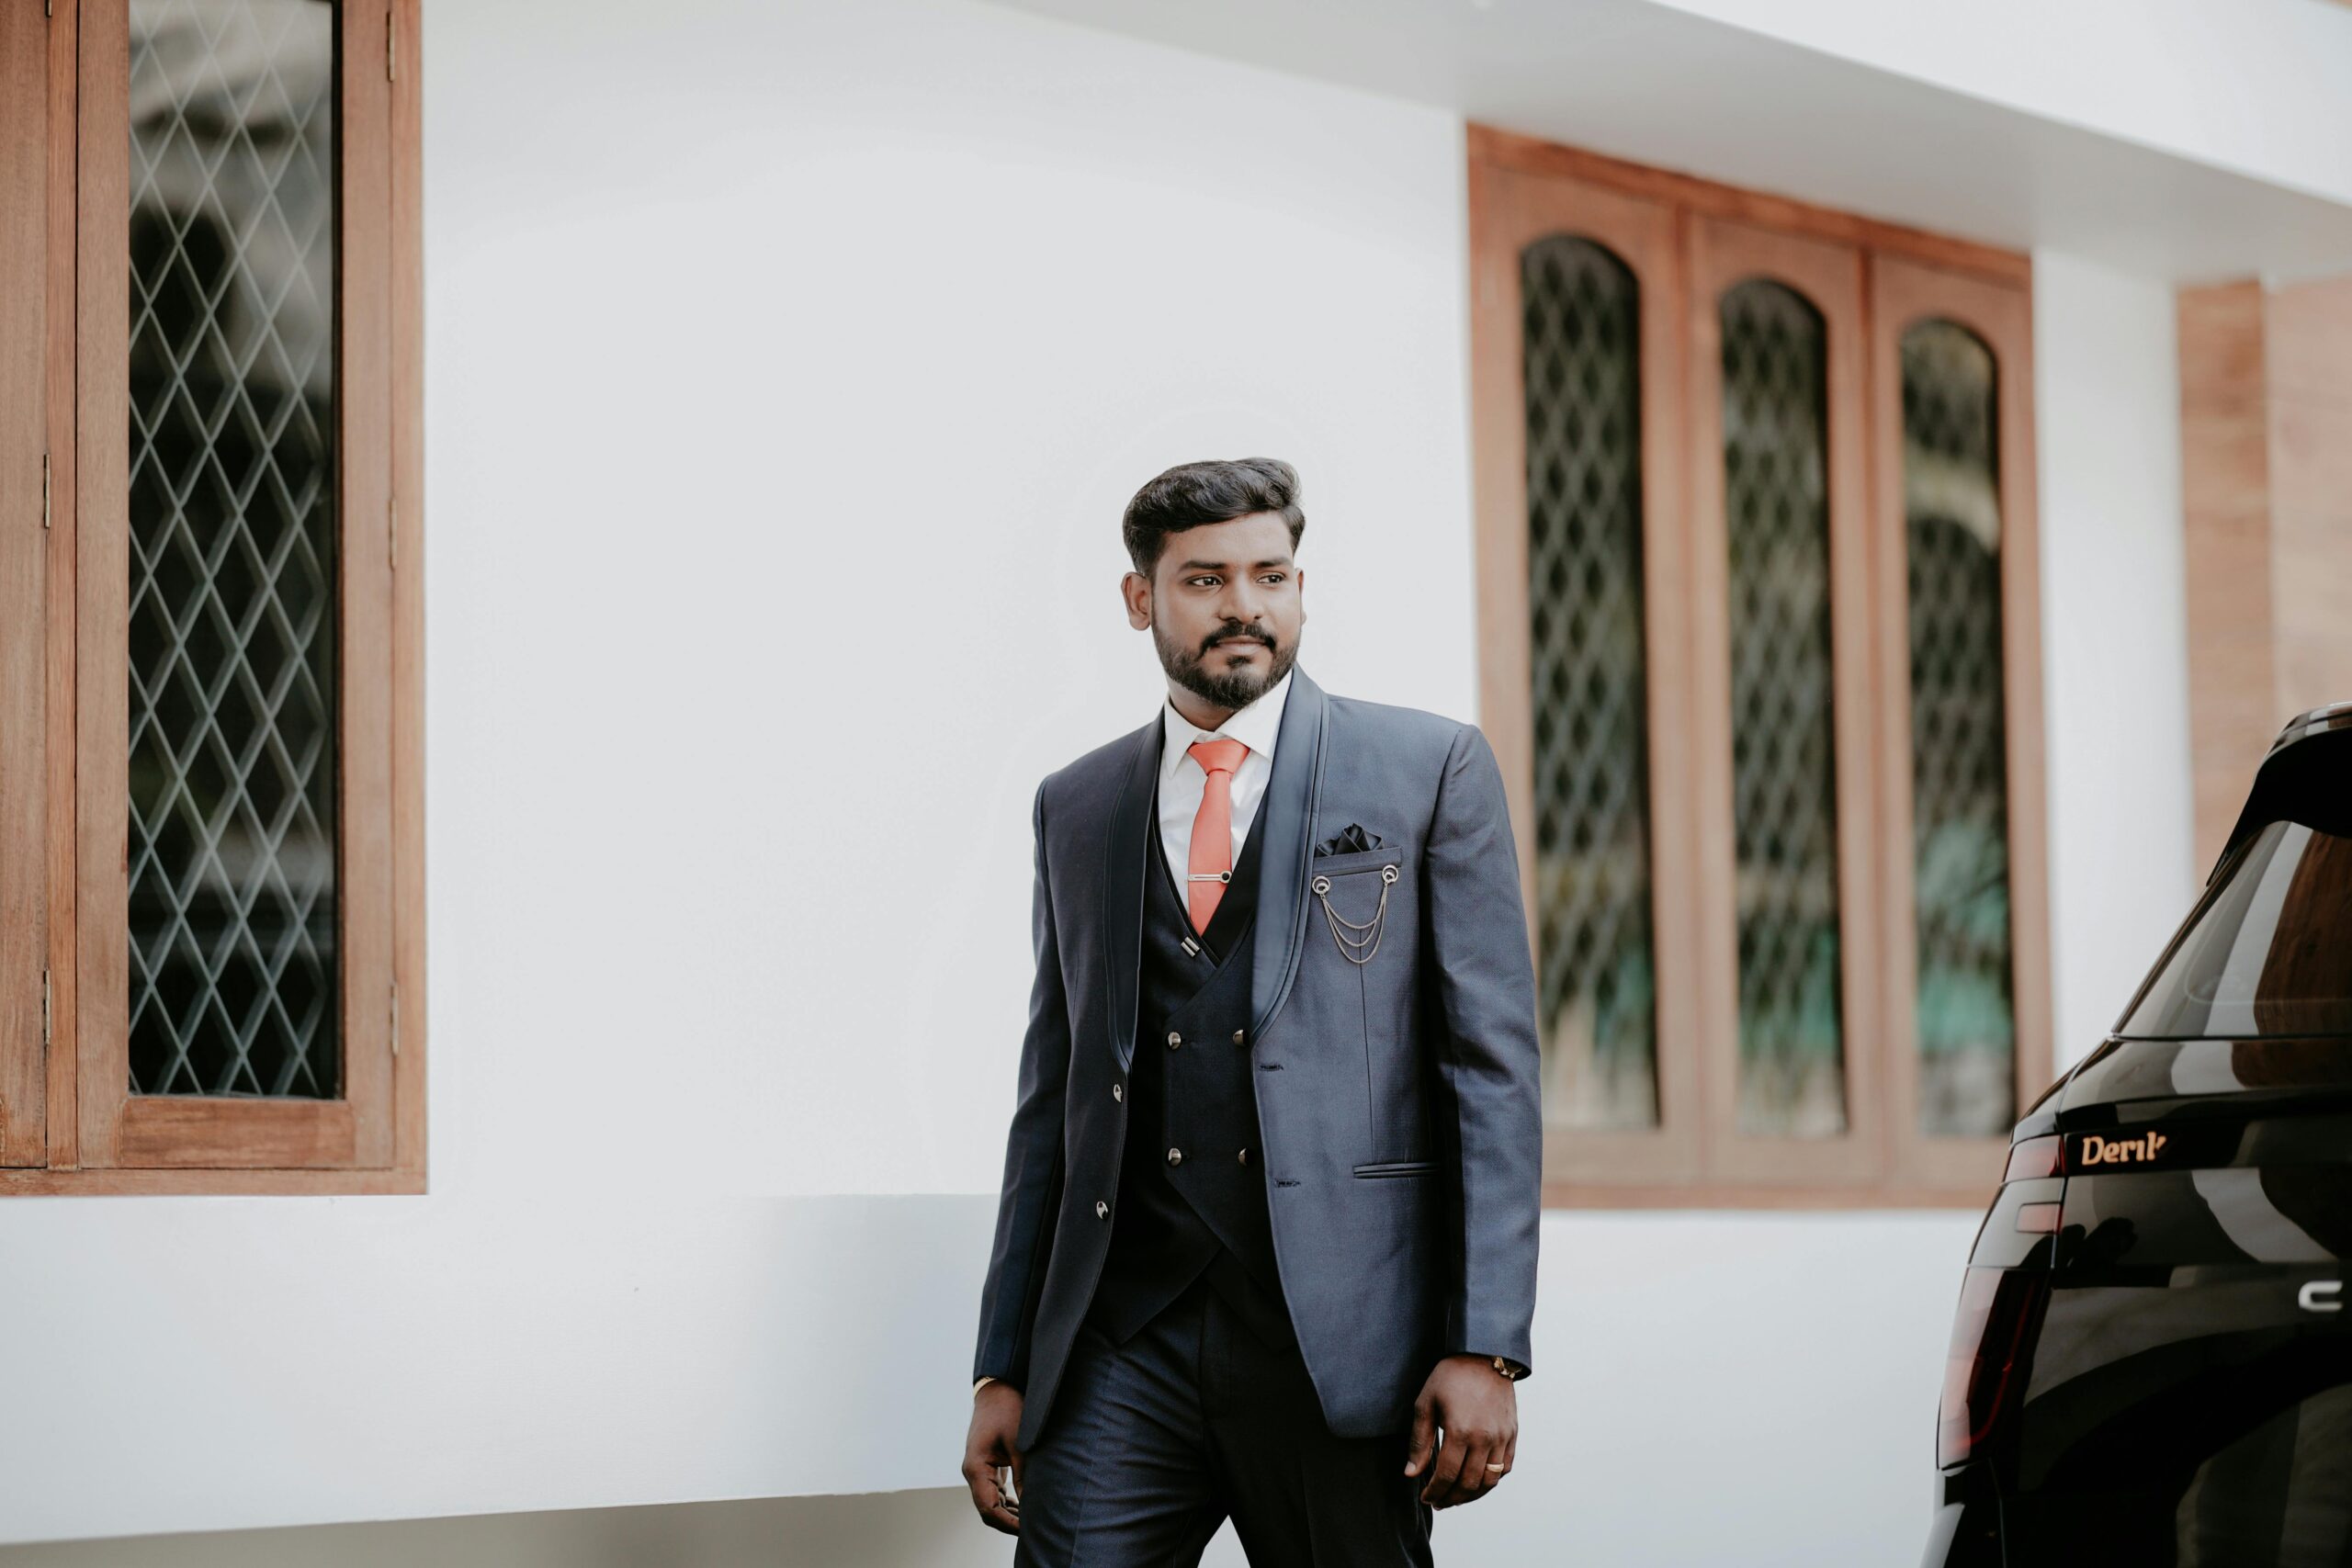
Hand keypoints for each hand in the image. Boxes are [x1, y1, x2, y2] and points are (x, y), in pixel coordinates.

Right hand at [961, 1381, 1025, 1533]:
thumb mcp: (1019, 1443)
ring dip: (1008, 1513)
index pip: (988, 1508)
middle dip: (1008, 1522)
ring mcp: (978, 1469)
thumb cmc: (1007, 1410)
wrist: (998, 1389)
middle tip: (1033, 1528)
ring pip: (990, 1502)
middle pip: (987, 1509)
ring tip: (1032, 1519)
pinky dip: (1007, 1501)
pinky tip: (1025, 1505)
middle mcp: (973, 1471)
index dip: (1007, 1523)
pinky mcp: (987, 1465)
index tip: (1027, 1529)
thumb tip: (1032, 1505)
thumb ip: (1024, 1475)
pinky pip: (994, 1491)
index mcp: (975, 1467)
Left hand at [1403, 1355, 1517, 1508]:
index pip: (1447, 1476)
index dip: (1435, 1491)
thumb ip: (1420, 1441)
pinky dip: (1491, 1481)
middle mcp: (1485, 1438)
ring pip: (1489, 1481)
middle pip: (1469, 1484)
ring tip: (1456, 1498)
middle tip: (1439, 1502)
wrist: (1484, 1355)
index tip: (1426, 1497)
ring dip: (1472, 1495)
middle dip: (1451, 1498)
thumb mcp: (1426, 1403)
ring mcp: (1502, 1437)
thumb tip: (1412, 1473)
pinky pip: (1504, 1468)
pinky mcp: (1512, 1434)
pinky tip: (1476, 1482)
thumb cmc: (1451, 1376)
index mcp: (1461, 1431)